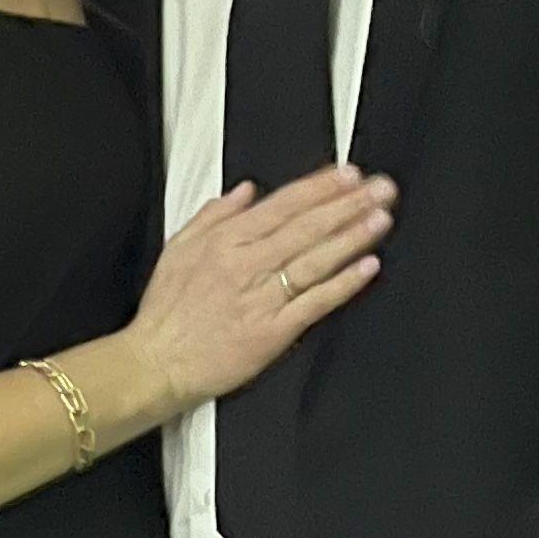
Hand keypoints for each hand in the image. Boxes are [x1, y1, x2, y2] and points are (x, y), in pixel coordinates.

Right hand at [130, 167, 394, 410]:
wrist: (157, 363)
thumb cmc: (166, 312)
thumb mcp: (179, 247)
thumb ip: (214, 215)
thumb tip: (246, 190)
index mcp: (226, 241)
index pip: (283, 205)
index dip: (320, 187)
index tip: (349, 175)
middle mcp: (246, 264)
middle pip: (306, 227)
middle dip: (348, 204)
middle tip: (381, 189)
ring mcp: (262, 298)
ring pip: (315, 260)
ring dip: (352, 237)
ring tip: (380, 218)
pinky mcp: (272, 332)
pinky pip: (314, 302)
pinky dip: (342, 284)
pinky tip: (366, 268)